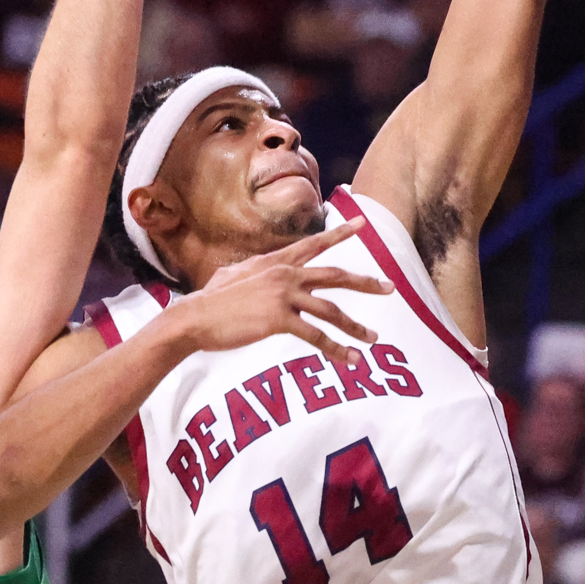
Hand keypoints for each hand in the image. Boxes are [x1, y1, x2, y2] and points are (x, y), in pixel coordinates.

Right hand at [166, 218, 387, 366]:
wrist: (194, 318)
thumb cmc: (209, 301)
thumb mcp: (233, 275)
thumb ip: (251, 270)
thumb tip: (253, 267)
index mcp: (275, 262)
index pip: (314, 244)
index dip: (339, 233)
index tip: (361, 223)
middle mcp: (284, 274)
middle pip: (335, 275)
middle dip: (366, 282)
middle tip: (390, 287)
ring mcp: (283, 296)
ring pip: (331, 310)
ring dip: (355, 326)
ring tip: (373, 339)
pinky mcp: (279, 320)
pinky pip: (316, 337)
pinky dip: (336, 349)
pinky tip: (350, 359)